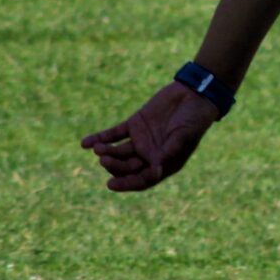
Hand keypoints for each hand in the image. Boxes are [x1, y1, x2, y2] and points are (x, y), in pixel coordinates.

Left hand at [83, 83, 217, 192]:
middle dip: (114, 165)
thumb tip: (155, 173)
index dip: (126, 184)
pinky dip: (100, 138)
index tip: (110, 184)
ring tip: (97, 149)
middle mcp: (150, 156)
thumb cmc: (194, 119)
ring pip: (119, 152)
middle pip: (127, 167)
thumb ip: (167, 153)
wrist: (193, 94)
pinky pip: (113, 134)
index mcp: (164, 164)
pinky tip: (85, 143)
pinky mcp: (134, 125)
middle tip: (104, 158)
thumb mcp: (183, 137)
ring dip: (106, 152)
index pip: (142, 180)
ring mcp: (141, 141)